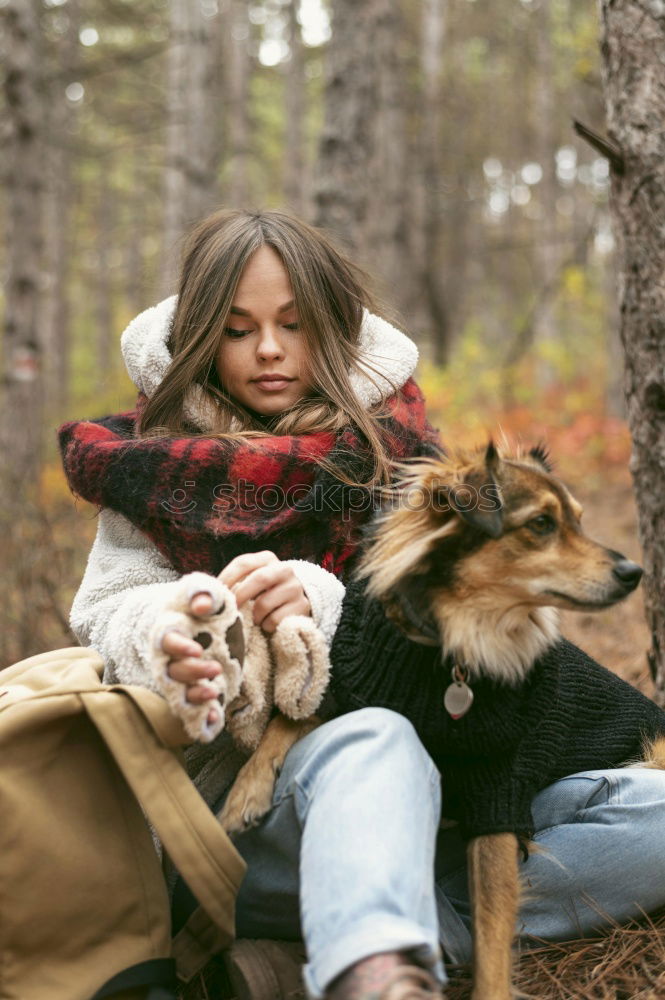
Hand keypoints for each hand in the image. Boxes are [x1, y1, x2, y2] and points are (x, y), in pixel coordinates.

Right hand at [162, 591, 222, 723]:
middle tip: (215, 669)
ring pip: (181, 694)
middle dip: (192, 672)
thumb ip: (203, 593)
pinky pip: (193, 713)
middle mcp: (172, 661)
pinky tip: (214, 718)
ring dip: (195, 696)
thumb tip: (203, 603)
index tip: (197, 649)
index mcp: (172, 634)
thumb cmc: (207, 611)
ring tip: (214, 693)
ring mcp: (183, 681)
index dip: (179, 648)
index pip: (168, 642)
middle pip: (174, 671)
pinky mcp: (196, 696)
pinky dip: (202, 718)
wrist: (209, 630)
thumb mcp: (208, 596)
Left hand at [219, 551, 310, 632]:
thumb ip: (232, 584)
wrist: (292, 602)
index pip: (243, 563)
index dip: (226, 578)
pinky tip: (267, 624)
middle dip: (240, 596)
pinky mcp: (301, 606)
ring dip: (253, 615)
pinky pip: (275, 619)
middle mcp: (284, 569)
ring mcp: (295, 588)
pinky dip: (266, 626)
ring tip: (253, 619)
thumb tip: (205, 599)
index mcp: (267, 559)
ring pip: (265, 603)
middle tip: (230, 609)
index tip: (216, 594)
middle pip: (259, 578)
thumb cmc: (262, 591)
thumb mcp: (249, 581)